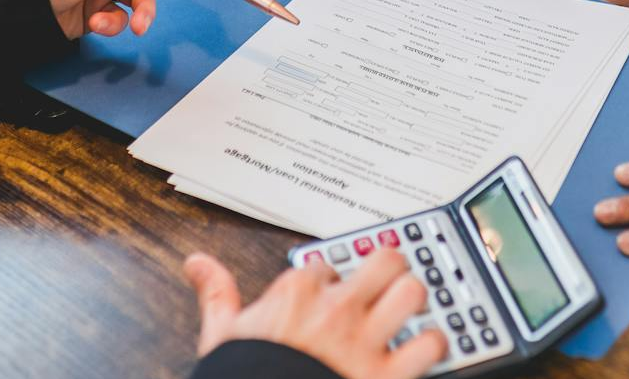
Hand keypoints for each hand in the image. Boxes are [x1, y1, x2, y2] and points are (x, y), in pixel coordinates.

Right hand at [183, 250, 445, 378]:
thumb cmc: (244, 376)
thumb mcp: (221, 335)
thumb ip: (216, 293)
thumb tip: (196, 264)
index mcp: (297, 294)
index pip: (327, 264)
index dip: (330, 279)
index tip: (328, 293)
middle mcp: (336, 310)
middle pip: (384, 261)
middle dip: (389, 270)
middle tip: (386, 283)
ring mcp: (365, 342)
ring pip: (411, 294)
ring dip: (414, 301)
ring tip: (409, 310)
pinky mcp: (388, 375)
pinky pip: (429, 345)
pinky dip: (432, 346)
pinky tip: (423, 349)